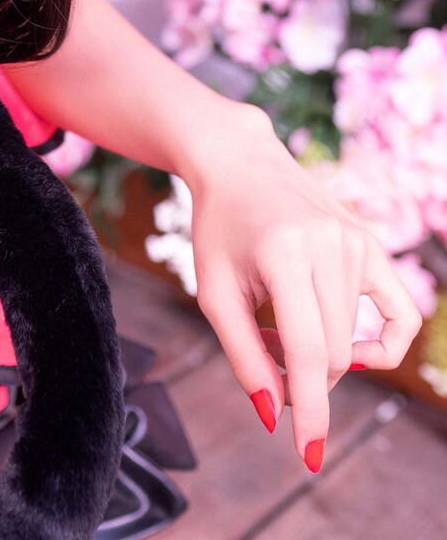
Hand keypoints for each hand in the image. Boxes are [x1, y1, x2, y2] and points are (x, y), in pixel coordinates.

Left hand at [185, 110, 423, 472]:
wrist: (237, 162)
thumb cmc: (218, 230)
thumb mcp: (214, 292)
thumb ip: (243, 355)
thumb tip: (275, 414)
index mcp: (284, 252)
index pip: (309, 351)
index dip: (310, 408)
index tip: (309, 453)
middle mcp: (329, 244)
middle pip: (333, 354)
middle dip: (298, 373)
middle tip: (261, 347)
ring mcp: (355, 241)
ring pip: (353, 340)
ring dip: (318, 351)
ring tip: (278, 318)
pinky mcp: (371, 243)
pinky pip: (400, 314)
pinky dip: (383, 345)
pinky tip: (357, 349)